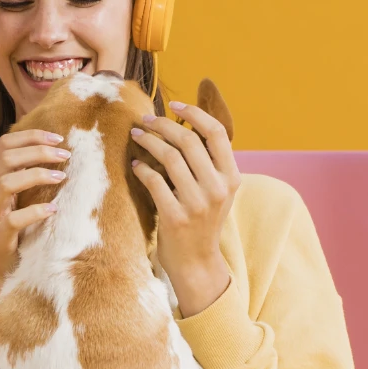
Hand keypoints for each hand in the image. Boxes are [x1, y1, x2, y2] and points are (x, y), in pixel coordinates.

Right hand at [0, 129, 68, 323]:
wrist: (0, 265)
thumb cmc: (13, 227)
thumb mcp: (14, 195)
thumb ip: (21, 173)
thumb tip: (51, 147)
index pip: (4, 144)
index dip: (31, 137)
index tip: (57, 138)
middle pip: (6, 158)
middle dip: (39, 152)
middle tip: (64, 155)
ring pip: (7, 183)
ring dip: (37, 175)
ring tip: (61, 177)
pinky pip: (15, 219)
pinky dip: (36, 211)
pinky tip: (53, 210)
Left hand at [129, 101, 240, 317]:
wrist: (197, 263)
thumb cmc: (203, 223)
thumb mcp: (218, 192)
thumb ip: (209, 164)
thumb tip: (186, 126)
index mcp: (231, 177)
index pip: (216, 133)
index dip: (195, 113)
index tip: (175, 105)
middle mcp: (217, 188)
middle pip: (188, 141)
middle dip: (163, 125)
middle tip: (145, 121)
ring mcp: (197, 204)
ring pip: (170, 158)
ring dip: (149, 142)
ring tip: (137, 136)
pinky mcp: (176, 217)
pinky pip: (154, 182)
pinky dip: (142, 169)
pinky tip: (136, 164)